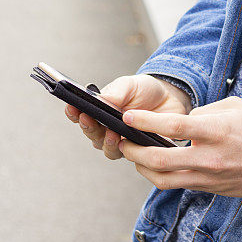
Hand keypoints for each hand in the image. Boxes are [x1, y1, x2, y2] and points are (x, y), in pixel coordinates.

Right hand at [64, 74, 191, 160]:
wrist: (170, 97)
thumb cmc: (145, 90)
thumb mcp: (130, 84)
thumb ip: (116, 92)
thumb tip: (102, 100)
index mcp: (100, 112)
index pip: (81, 115)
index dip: (73, 113)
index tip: (71, 107)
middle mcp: (107, 130)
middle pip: (92, 135)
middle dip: (89, 127)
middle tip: (88, 119)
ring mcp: (123, 142)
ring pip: (108, 149)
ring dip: (107, 142)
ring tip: (113, 133)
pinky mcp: (140, 151)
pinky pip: (132, 156)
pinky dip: (130, 150)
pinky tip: (132, 142)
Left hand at [118, 96, 241, 197]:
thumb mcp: (234, 106)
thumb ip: (204, 111)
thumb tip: (184, 120)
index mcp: (216, 131)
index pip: (173, 126)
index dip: (146, 122)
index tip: (127, 117)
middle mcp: (209, 157)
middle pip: (160, 160)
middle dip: (134, 151)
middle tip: (122, 141)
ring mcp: (209, 177)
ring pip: (164, 179)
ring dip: (143, 168)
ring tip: (134, 155)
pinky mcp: (211, 189)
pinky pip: (179, 184)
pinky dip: (162, 175)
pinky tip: (156, 164)